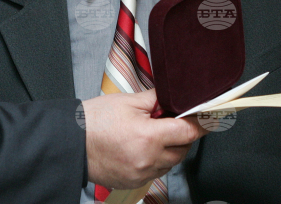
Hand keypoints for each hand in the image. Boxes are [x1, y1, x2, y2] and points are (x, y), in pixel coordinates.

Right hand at [83, 89, 206, 188]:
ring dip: (170, 149)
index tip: (210, 119)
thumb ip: (157, 99)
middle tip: (170, 121)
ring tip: (152, 134)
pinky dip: (156, 161)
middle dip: (182, 135)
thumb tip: (175, 97)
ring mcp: (141, 174)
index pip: (188, 132)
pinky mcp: (134, 182)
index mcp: (149, 137)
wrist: (70, 141)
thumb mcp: (128, 101)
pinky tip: (143, 148)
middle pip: (182, 149)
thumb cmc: (94, 120)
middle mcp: (148, 160)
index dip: (201, 124)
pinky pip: (156, 172)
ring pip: (171, 163)